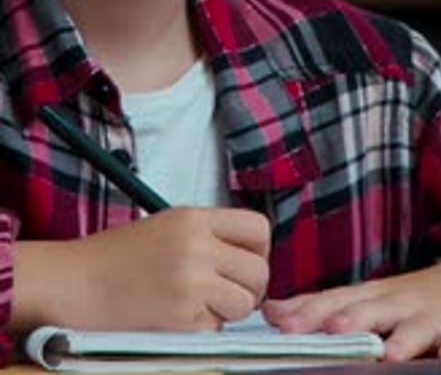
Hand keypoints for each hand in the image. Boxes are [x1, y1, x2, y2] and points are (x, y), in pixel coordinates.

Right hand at [12, 207, 269, 332]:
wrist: (74, 282)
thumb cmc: (117, 257)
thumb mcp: (167, 226)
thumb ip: (208, 235)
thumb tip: (248, 255)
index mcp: (194, 217)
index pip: (258, 228)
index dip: (259, 251)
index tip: (243, 264)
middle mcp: (197, 244)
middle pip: (259, 271)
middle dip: (248, 289)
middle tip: (224, 295)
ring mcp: (190, 280)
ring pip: (245, 303)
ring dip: (228, 312)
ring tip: (198, 307)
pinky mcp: (181, 316)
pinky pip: (216, 329)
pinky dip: (202, 331)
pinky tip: (175, 319)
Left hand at [262, 253, 440, 360]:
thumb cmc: (405, 297)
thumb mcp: (364, 298)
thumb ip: (319, 306)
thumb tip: (268, 311)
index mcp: (369, 296)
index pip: (334, 301)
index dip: (309, 312)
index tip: (283, 324)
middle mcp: (396, 302)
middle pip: (370, 309)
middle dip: (350, 320)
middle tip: (330, 330)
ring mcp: (429, 314)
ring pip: (414, 325)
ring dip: (402, 337)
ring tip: (388, 352)